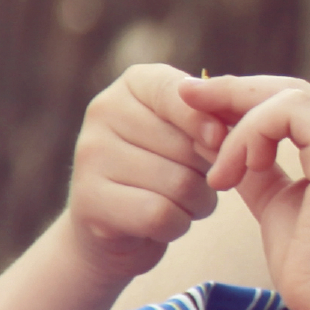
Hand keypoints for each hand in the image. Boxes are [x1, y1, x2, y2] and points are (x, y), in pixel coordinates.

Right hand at [64, 63, 224, 280]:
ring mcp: (90, 155)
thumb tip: (219, 133)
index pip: (177, 93)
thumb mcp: (191, 133)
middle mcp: (103, 111)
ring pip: (179, 184)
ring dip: (198, 202)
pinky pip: (160, 215)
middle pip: (186, 145)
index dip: (205, 121)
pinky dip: (177, 225)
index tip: (219, 139)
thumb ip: (212, 120)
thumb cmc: (168, 167)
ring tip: (183, 201)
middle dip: (209, 172)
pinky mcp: (89, 200)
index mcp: (134, 84)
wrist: (120, 224)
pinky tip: (167, 222)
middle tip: (197, 180)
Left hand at [188, 76, 309, 309]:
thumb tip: (222, 137)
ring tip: (217, 171)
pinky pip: (287, 112)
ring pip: (288, 95)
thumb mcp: (280, 205)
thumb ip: (260, 167)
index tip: (200, 105)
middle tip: (186, 95)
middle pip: (296, 90)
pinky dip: (249, 134)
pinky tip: (233, 170)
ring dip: (238, 124)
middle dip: (235, 92)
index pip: (304, 104)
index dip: (249, 101)